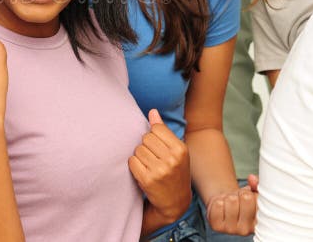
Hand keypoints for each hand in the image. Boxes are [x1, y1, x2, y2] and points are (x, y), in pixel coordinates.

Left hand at [128, 109, 191, 223]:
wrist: (175, 202)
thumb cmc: (175, 172)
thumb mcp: (175, 151)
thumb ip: (163, 131)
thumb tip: (152, 111)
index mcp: (180, 149)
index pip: (156, 128)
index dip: (153, 136)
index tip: (158, 147)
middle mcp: (172, 159)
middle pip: (145, 138)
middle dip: (146, 146)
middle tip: (153, 158)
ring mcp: (160, 170)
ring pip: (138, 149)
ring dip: (140, 156)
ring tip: (149, 166)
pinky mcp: (148, 180)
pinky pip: (132, 161)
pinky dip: (134, 166)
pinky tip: (143, 172)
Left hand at [205, 183, 257, 235]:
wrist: (225, 204)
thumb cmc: (242, 199)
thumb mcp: (253, 191)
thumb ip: (257, 184)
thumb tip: (252, 179)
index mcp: (260, 222)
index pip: (259, 202)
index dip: (253, 194)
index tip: (250, 196)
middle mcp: (247, 230)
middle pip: (246, 198)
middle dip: (241, 193)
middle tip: (238, 198)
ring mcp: (231, 230)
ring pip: (231, 200)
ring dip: (228, 197)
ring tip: (230, 202)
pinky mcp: (217, 226)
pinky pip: (217, 205)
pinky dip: (218, 201)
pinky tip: (221, 206)